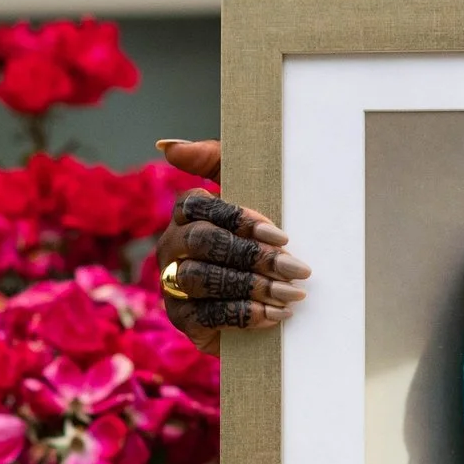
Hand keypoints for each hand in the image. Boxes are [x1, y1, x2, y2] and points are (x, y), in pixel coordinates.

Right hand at [151, 139, 309, 355]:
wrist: (265, 295)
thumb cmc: (254, 234)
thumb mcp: (244, 190)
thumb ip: (211, 159)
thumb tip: (168, 145)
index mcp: (186, 213)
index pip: (200, 206)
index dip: (239, 219)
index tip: (281, 236)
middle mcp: (172, 246)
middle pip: (202, 242)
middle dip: (252, 256)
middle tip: (295, 268)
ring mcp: (173, 283)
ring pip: (203, 279)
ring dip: (252, 286)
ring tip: (290, 293)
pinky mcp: (183, 318)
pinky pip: (208, 315)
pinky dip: (244, 314)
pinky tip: (274, 314)